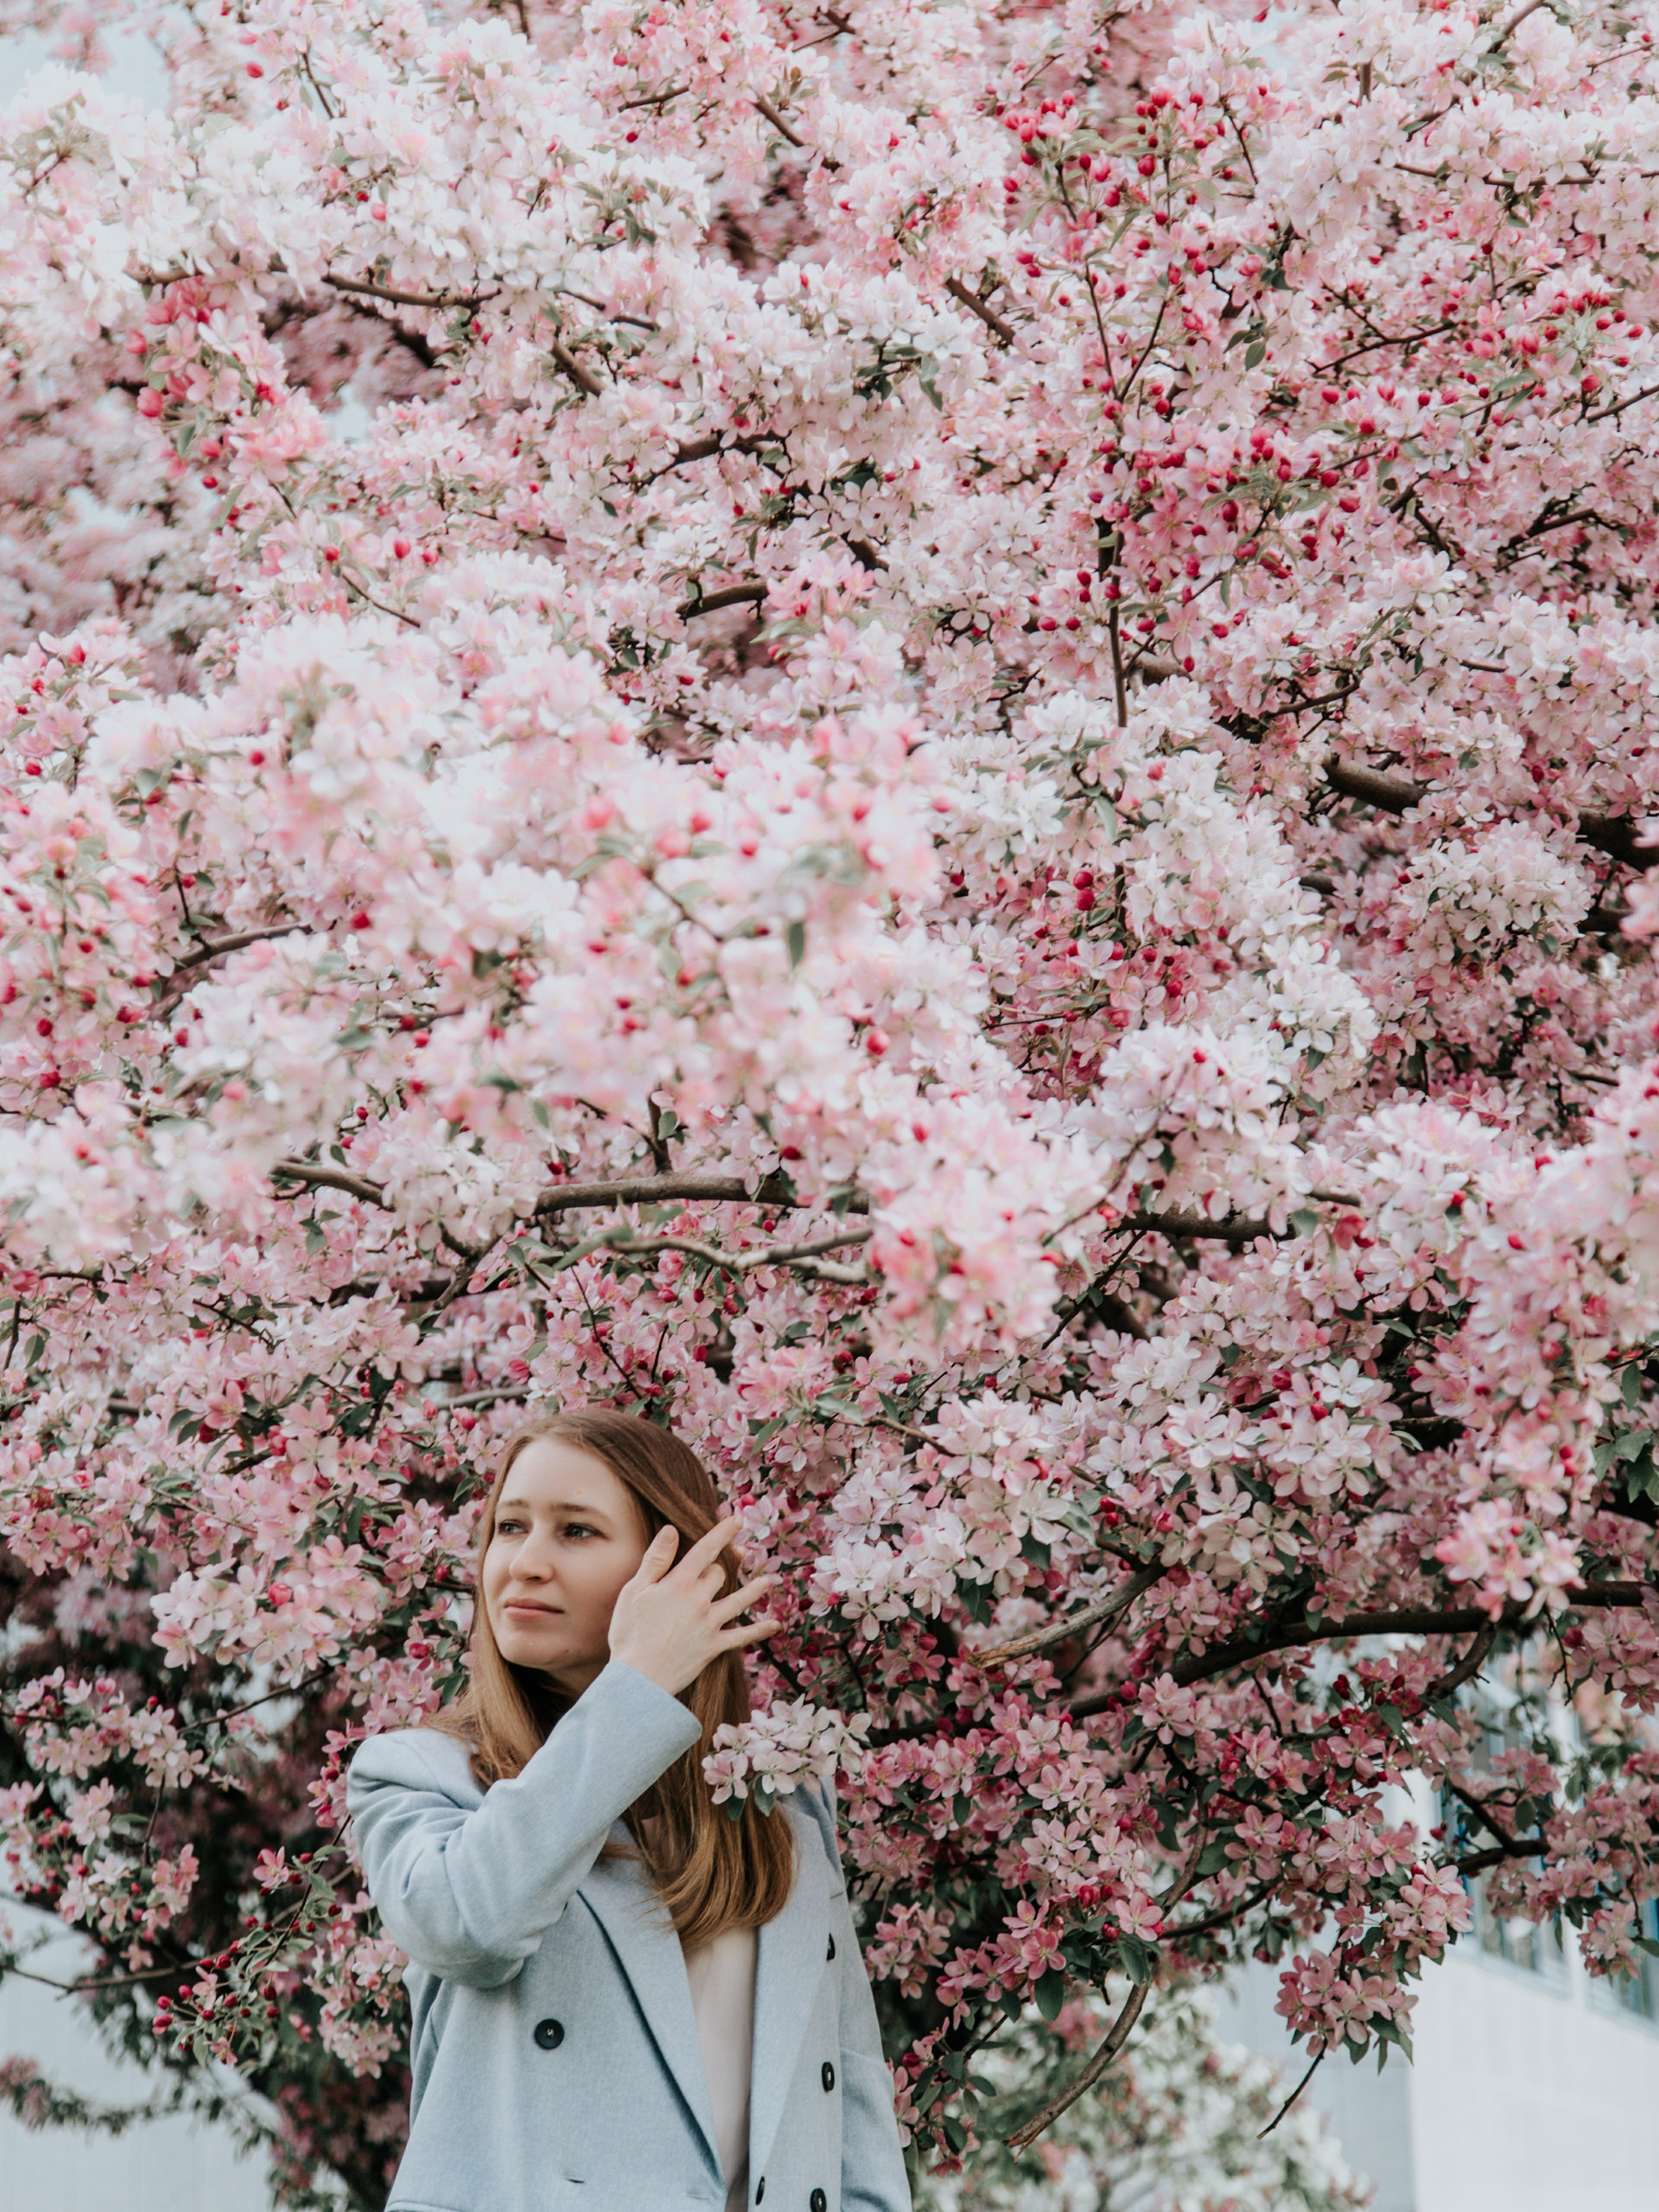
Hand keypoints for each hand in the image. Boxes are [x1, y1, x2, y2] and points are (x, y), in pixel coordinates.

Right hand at [607, 1516, 777, 1697]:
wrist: (638, 1678)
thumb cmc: (629, 1633)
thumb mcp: (634, 1591)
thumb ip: (656, 1559)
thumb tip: (671, 1530)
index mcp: (679, 1583)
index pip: (705, 1549)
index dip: (722, 1532)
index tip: (737, 1519)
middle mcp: (699, 1600)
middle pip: (719, 1573)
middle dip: (725, 1563)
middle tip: (736, 1554)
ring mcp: (709, 1623)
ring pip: (738, 1600)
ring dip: (753, 1589)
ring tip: (766, 1581)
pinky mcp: (714, 1646)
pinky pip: (742, 1636)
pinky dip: (759, 1630)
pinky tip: (774, 1625)